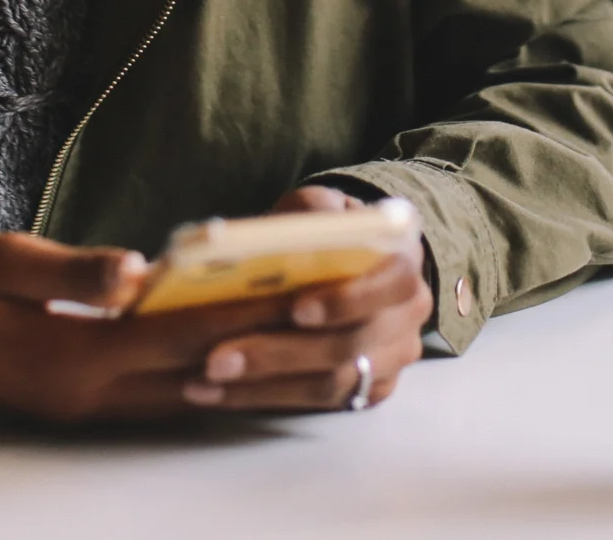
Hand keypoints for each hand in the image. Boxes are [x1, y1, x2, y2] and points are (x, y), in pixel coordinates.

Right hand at [0, 231, 303, 422]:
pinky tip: (236, 369)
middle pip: (196, 376)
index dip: (247, 313)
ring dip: (244, 379)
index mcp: (69, 355)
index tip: (307, 292)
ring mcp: (78, 408)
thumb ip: (68, 270)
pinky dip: (202, 386)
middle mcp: (84, 395)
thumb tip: (138, 270)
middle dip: (267, 351)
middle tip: (334, 329)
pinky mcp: (70, 404)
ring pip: (182, 399)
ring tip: (309, 357)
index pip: (182, 334)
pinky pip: (154, 401)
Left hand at [177, 185, 433, 413]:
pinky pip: (316, 405)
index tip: (295, 309)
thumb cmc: (324, 232)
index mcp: (403, 261)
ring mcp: (392, 358)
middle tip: (215, 359)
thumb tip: (271, 237)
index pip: (389, 283)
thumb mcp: (317, 207)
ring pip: (328, 384)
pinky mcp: (367, 391)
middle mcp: (407, 315)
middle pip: (347, 346)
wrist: (342, 264)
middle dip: (277, 354)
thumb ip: (307, 213)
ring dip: (261, 385)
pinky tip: (215, 392)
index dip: (345, 300)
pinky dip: (262, 398)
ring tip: (204, 379)